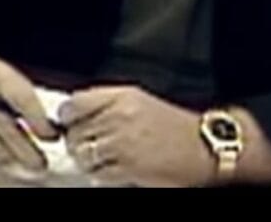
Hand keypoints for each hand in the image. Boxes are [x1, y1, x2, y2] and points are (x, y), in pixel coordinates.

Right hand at [0, 50, 60, 176]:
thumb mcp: (6, 73)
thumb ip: (25, 99)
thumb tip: (47, 127)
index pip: (21, 98)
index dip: (39, 121)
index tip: (51, 134)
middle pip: (6, 129)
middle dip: (28, 150)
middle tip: (42, 161)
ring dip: (13, 158)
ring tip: (29, 162)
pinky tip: (7, 158)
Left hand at [59, 85, 212, 186]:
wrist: (203, 147)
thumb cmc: (174, 125)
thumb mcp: (139, 101)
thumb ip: (107, 103)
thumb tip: (75, 113)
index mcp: (122, 96)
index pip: (75, 103)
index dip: (67, 116)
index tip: (67, 122)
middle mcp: (120, 116)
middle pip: (75, 131)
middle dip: (76, 141)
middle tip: (85, 145)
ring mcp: (123, 143)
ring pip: (83, 154)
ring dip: (87, 160)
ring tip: (99, 159)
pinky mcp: (129, 168)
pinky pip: (98, 173)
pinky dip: (100, 174)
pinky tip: (112, 169)